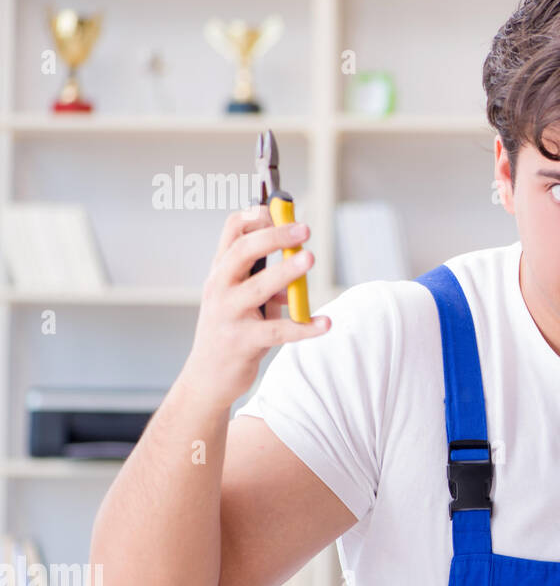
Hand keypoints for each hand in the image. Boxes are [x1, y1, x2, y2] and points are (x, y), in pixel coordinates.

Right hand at [181, 204, 328, 409]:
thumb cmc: (229, 330)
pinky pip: (279, 331)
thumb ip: (264, 277)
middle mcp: (220, 288)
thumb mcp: (240, 297)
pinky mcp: (243, 342)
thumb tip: (299, 257)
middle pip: (243, 252)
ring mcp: (229, 315)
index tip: (279, 208)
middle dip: (274, 236)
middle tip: (304, 229)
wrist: (207, 377)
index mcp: (220, 272)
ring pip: (258, 288)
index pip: (231, 232)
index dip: (255, 216)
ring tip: (309, 258)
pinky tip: (326, 323)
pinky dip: (305, 327)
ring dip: (285, 272)